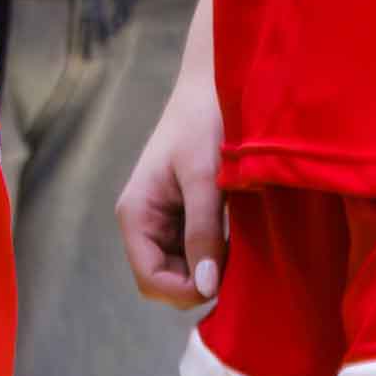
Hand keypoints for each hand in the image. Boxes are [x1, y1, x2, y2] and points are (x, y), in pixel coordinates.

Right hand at [118, 57, 229, 309]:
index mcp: (136, 214)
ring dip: (209, 267)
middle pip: (165, 279)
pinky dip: (215, 252)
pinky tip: (237, 236)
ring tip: (239, 246)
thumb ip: (203, 232)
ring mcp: (164, 219)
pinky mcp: (184, 213)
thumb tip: (205, 288)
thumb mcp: (205, 179)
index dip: (185, 290)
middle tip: (236, 263)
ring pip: (182, 268)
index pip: (150, 280)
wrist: (215, 85)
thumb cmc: (204, 124)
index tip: (223, 280)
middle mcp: (145, 222)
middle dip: (198, 282)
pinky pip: (194, 250)